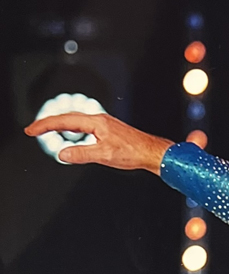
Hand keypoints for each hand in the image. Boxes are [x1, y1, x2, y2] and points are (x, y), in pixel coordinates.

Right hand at [24, 112, 172, 173]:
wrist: (152, 152)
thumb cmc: (134, 152)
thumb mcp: (104, 156)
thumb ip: (82, 154)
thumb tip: (62, 154)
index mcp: (96, 122)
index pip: (64, 121)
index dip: (45, 125)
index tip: (31, 130)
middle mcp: (99, 119)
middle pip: (67, 117)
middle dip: (48, 123)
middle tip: (33, 130)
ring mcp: (104, 124)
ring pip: (76, 121)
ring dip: (59, 124)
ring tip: (47, 130)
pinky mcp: (109, 130)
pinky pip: (84, 126)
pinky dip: (72, 128)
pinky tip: (73, 134)